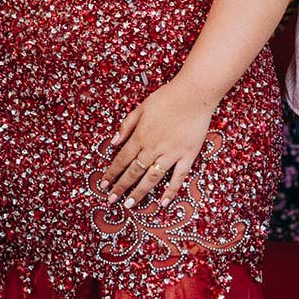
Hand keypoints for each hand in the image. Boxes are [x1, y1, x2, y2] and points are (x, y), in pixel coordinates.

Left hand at [105, 81, 217, 209]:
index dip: (111, 174)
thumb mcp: (141, 107)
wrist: (194, 93)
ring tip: (130, 205)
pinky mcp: (188, 155)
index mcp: (140, 136)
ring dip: (140, 192)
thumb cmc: (167, 97)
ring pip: (152, 177)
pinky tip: (164, 203)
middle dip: (121, 187)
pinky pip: (178, 176)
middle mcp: (153, 147)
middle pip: (134, 171)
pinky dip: (171, 191)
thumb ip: (126, 126)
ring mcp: (171, 153)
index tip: (103, 185)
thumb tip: (113, 143)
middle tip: (111, 200)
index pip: (122, 159)